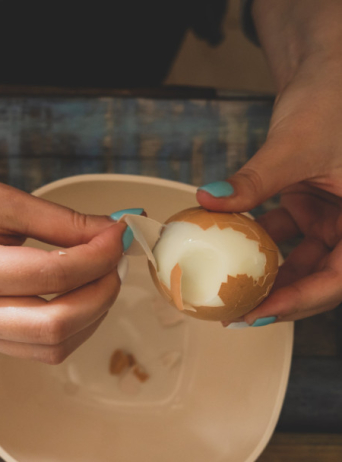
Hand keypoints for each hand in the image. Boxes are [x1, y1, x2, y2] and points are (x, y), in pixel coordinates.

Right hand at [0, 162, 124, 361]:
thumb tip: (114, 235)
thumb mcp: (4, 199)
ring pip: (50, 347)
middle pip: (53, 327)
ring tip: (100, 277)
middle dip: (100, 295)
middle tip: (116, 262)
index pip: (49, 275)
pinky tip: (78, 296)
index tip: (119, 236)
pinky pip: (37, 348)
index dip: (96, 257)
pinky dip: (69, 326)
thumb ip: (63, 223)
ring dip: (90, 316)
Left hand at [196, 54, 341, 324]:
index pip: (341, 276)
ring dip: (266, 276)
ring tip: (228, 291)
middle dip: (280, 298)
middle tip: (236, 314)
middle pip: (321, 277)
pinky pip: (286, 237)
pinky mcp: (313, 208)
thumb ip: (253, 181)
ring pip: (301, 262)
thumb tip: (208, 200)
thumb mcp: (293, 146)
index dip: (302, 301)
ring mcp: (335, 217)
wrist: (329, 73)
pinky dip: (259, 245)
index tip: (260, 312)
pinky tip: (230, 251)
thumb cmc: (331, 100)